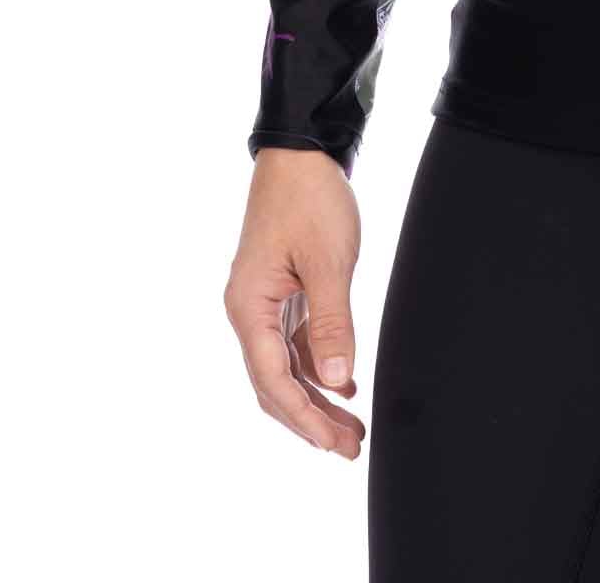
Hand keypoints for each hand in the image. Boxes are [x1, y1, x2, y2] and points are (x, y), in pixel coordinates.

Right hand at [225, 145, 364, 457]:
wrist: (301, 152)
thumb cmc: (310, 199)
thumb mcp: (329, 262)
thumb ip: (333, 323)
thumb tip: (336, 382)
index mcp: (248, 306)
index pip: (271, 379)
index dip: (302, 417)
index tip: (332, 443)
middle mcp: (248, 310)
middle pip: (275, 381)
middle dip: (310, 419)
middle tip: (349, 447)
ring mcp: (263, 302)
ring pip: (286, 366)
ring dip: (316, 397)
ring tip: (351, 429)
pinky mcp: (282, 291)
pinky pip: (294, 343)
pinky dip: (318, 366)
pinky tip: (345, 386)